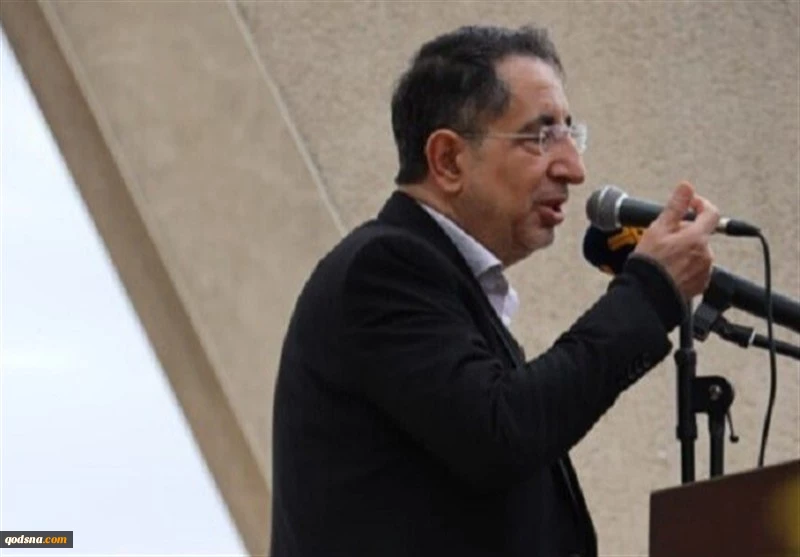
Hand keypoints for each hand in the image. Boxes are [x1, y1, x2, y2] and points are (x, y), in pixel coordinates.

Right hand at [634, 182, 719, 299]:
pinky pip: (697, 269)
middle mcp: (706, 254)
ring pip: (699, 252)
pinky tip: (670, 269)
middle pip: (702, 234)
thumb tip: (686, 187)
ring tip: (665, 255)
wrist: (647, 295)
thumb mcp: (658, 229)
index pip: (711, 213)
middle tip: (665, 236)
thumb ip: (676, 206)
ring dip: (686, 249)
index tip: (690, 204)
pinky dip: (686, 265)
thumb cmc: (650, 263)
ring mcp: (705, 271)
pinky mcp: (700, 285)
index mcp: (698, 237)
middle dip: (687, 231)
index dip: (701, 204)